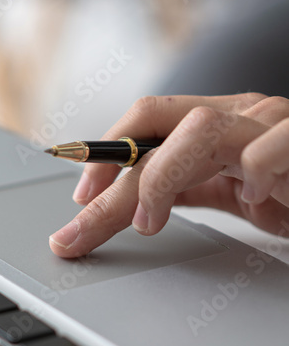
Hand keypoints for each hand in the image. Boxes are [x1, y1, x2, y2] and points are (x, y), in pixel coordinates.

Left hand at [49, 93, 288, 258]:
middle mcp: (242, 115)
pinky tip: (252, 197)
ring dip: (161, 176)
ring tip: (148, 223)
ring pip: (200, 128)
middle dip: (111, 181)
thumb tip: (120, 205)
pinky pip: (274, 145)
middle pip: (157, 128)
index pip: (146, 123)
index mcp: (219, 123)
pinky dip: (256, 169)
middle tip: (79, 230)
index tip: (77, 200)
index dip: (104, 155)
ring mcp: (276, 125)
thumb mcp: (232, 192)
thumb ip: (182, 188)